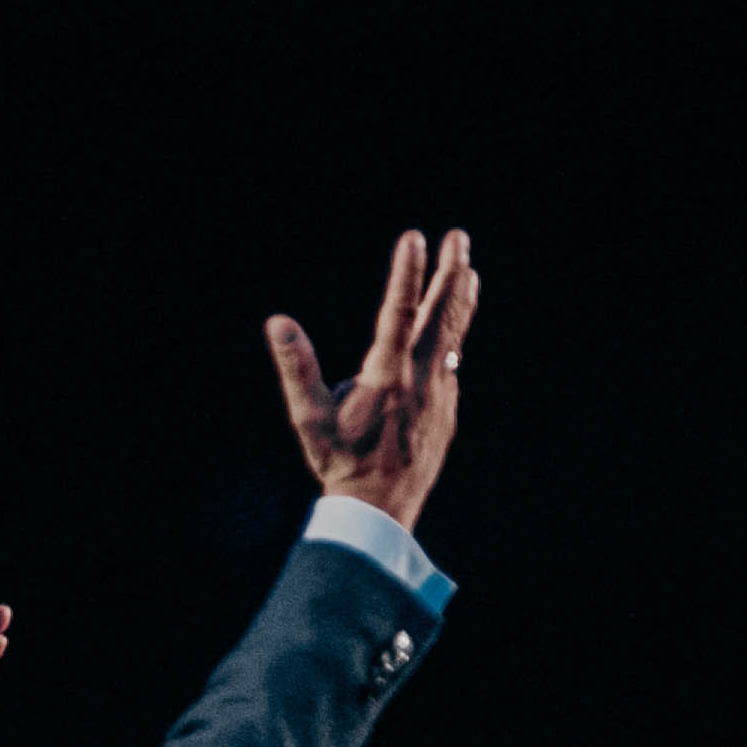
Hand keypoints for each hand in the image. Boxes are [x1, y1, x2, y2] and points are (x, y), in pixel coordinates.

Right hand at [267, 228, 484, 526]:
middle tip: (458, 237)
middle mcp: (419, 380)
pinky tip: (452, 322)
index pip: (398, 312)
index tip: (414, 238)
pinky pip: (452, 361)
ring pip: (454, 335)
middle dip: (450, 272)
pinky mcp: (446, 407)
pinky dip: (455, 333)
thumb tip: (278, 322)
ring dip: (461, 298)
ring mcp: (439, 393)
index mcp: (386, 376)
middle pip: (441, 315)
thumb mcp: (309, 418)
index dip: (407, 273)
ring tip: (468, 269)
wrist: (381, 509)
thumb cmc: (339, 461)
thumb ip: (295, 368)